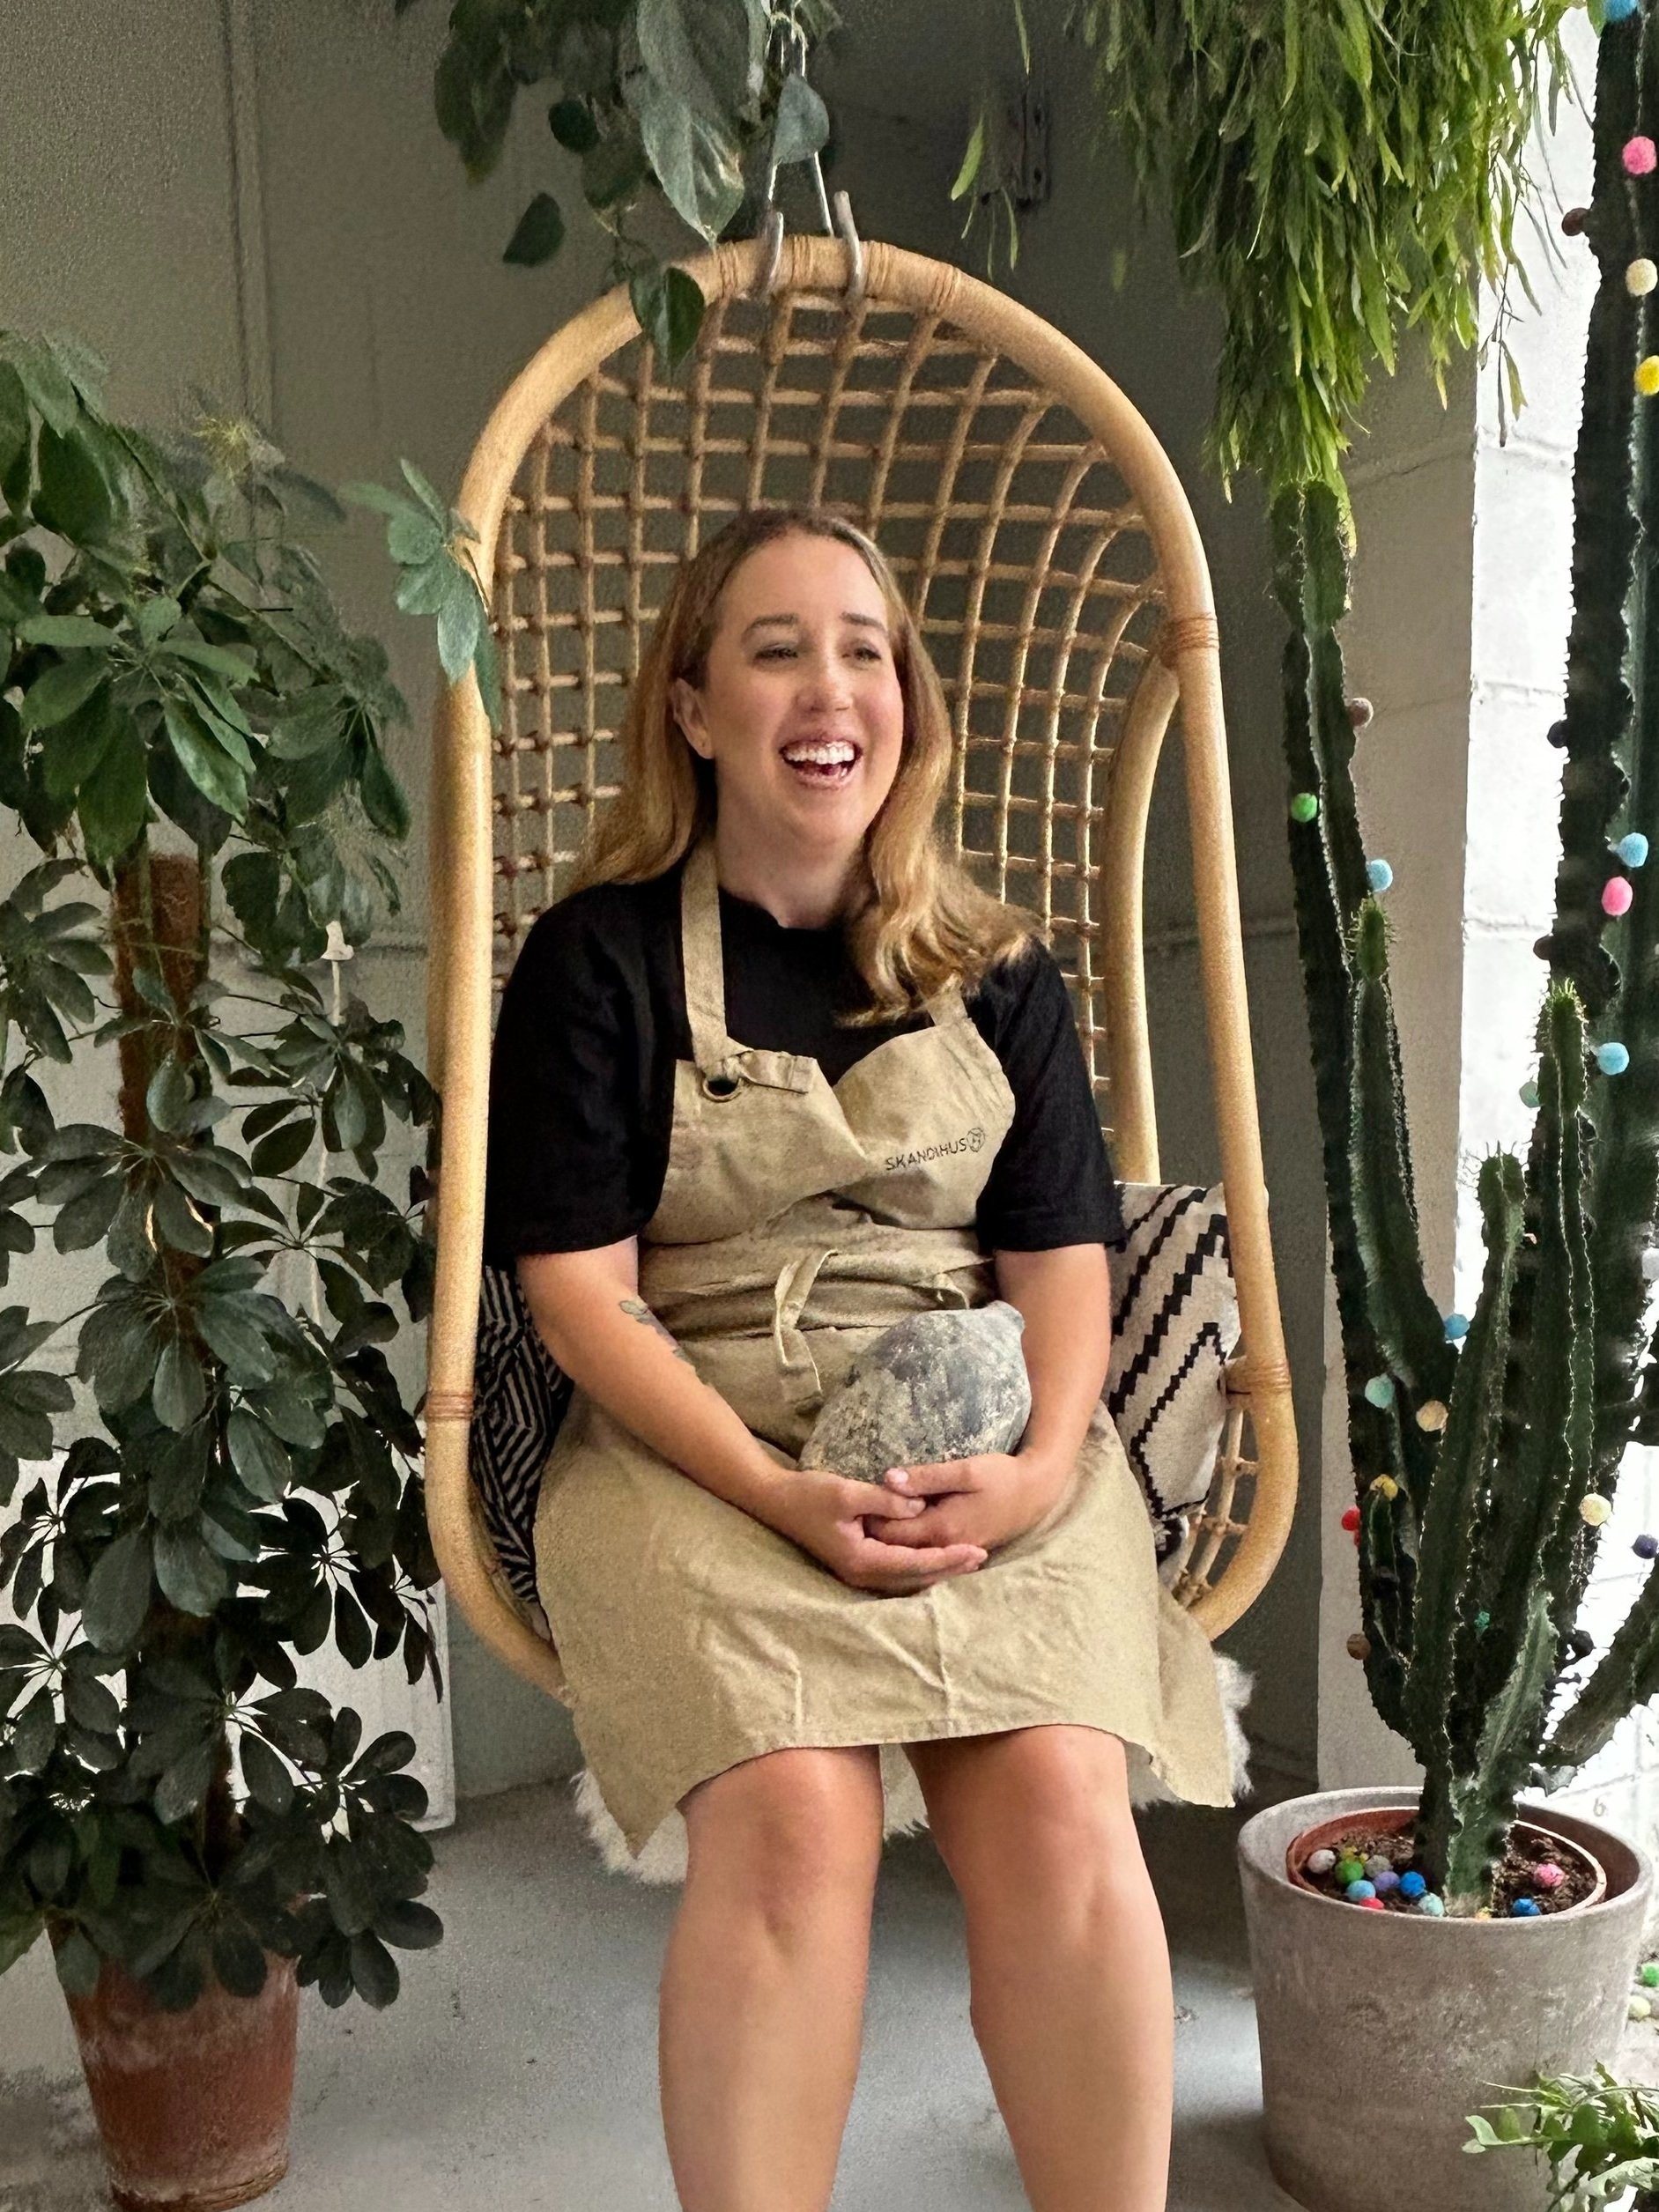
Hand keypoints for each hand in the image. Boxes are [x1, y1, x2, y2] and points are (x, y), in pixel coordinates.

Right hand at [749, 1466, 989, 1593]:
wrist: (776, 1501)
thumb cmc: (809, 1494)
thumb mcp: (848, 1492)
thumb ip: (886, 1500)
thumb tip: (920, 1505)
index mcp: (862, 1559)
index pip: (915, 1564)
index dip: (948, 1558)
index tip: (976, 1551)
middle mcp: (861, 1573)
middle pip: (915, 1577)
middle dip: (949, 1568)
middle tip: (982, 1557)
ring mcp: (857, 1571)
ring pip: (906, 1578)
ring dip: (936, 1569)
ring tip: (967, 1559)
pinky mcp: (856, 1563)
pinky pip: (896, 1572)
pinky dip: (919, 1566)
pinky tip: (935, 1556)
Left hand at [873, 1453, 1062, 1555]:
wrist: (1035, 1493)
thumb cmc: (1002, 1476)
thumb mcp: (965, 1470)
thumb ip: (926, 1477)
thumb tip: (888, 1478)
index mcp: (941, 1528)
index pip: (891, 1534)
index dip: (870, 1519)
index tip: (855, 1502)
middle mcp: (944, 1547)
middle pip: (897, 1548)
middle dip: (876, 1532)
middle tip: (855, 1511)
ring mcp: (953, 1551)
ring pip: (910, 1553)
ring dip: (890, 1540)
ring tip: (870, 1518)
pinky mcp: (959, 1549)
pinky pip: (925, 1553)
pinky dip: (907, 1545)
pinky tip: (896, 1530)